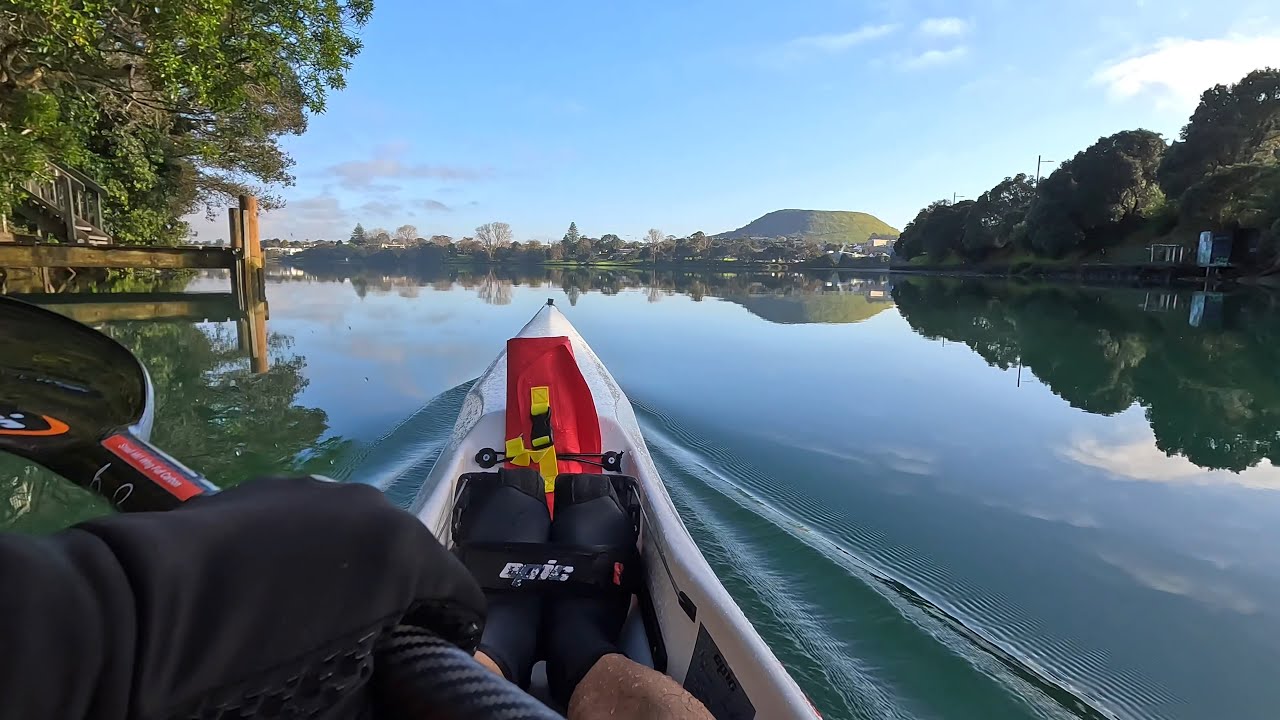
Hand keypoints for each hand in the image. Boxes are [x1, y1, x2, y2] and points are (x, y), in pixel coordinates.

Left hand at [49, 476, 483, 718]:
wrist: (134, 617)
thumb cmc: (253, 670)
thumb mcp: (337, 702)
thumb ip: (386, 693)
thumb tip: (400, 694)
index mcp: (405, 554)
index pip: (460, 598)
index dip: (453, 640)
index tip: (432, 670)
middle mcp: (369, 507)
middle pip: (411, 561)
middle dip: (401, 606)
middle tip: (371, 653)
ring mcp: (313, 492)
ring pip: (357, 539)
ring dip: (352, 579)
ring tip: (314, 623)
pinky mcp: (263, 489)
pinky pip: (309, 528)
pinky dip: (306, 559)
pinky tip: (269, 597)